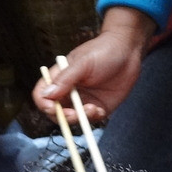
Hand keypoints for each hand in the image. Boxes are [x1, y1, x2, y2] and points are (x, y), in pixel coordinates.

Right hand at [31, 6, 155, 123]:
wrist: (129, 51)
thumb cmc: (103, 51)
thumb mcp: (83, 63)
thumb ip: (65, 79)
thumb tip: (47, 95)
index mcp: (60, 78)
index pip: (42, 94)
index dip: (44, 103)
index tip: (53, 107)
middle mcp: (68, 91)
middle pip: (55, 111)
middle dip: (62, 116)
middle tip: (74, 114)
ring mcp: (83, 100)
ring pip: (73, 119)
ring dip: (79, 119)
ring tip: (93, 109)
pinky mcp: (98, 107)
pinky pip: (90, 120)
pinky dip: (93, 119)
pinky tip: (100, 109)